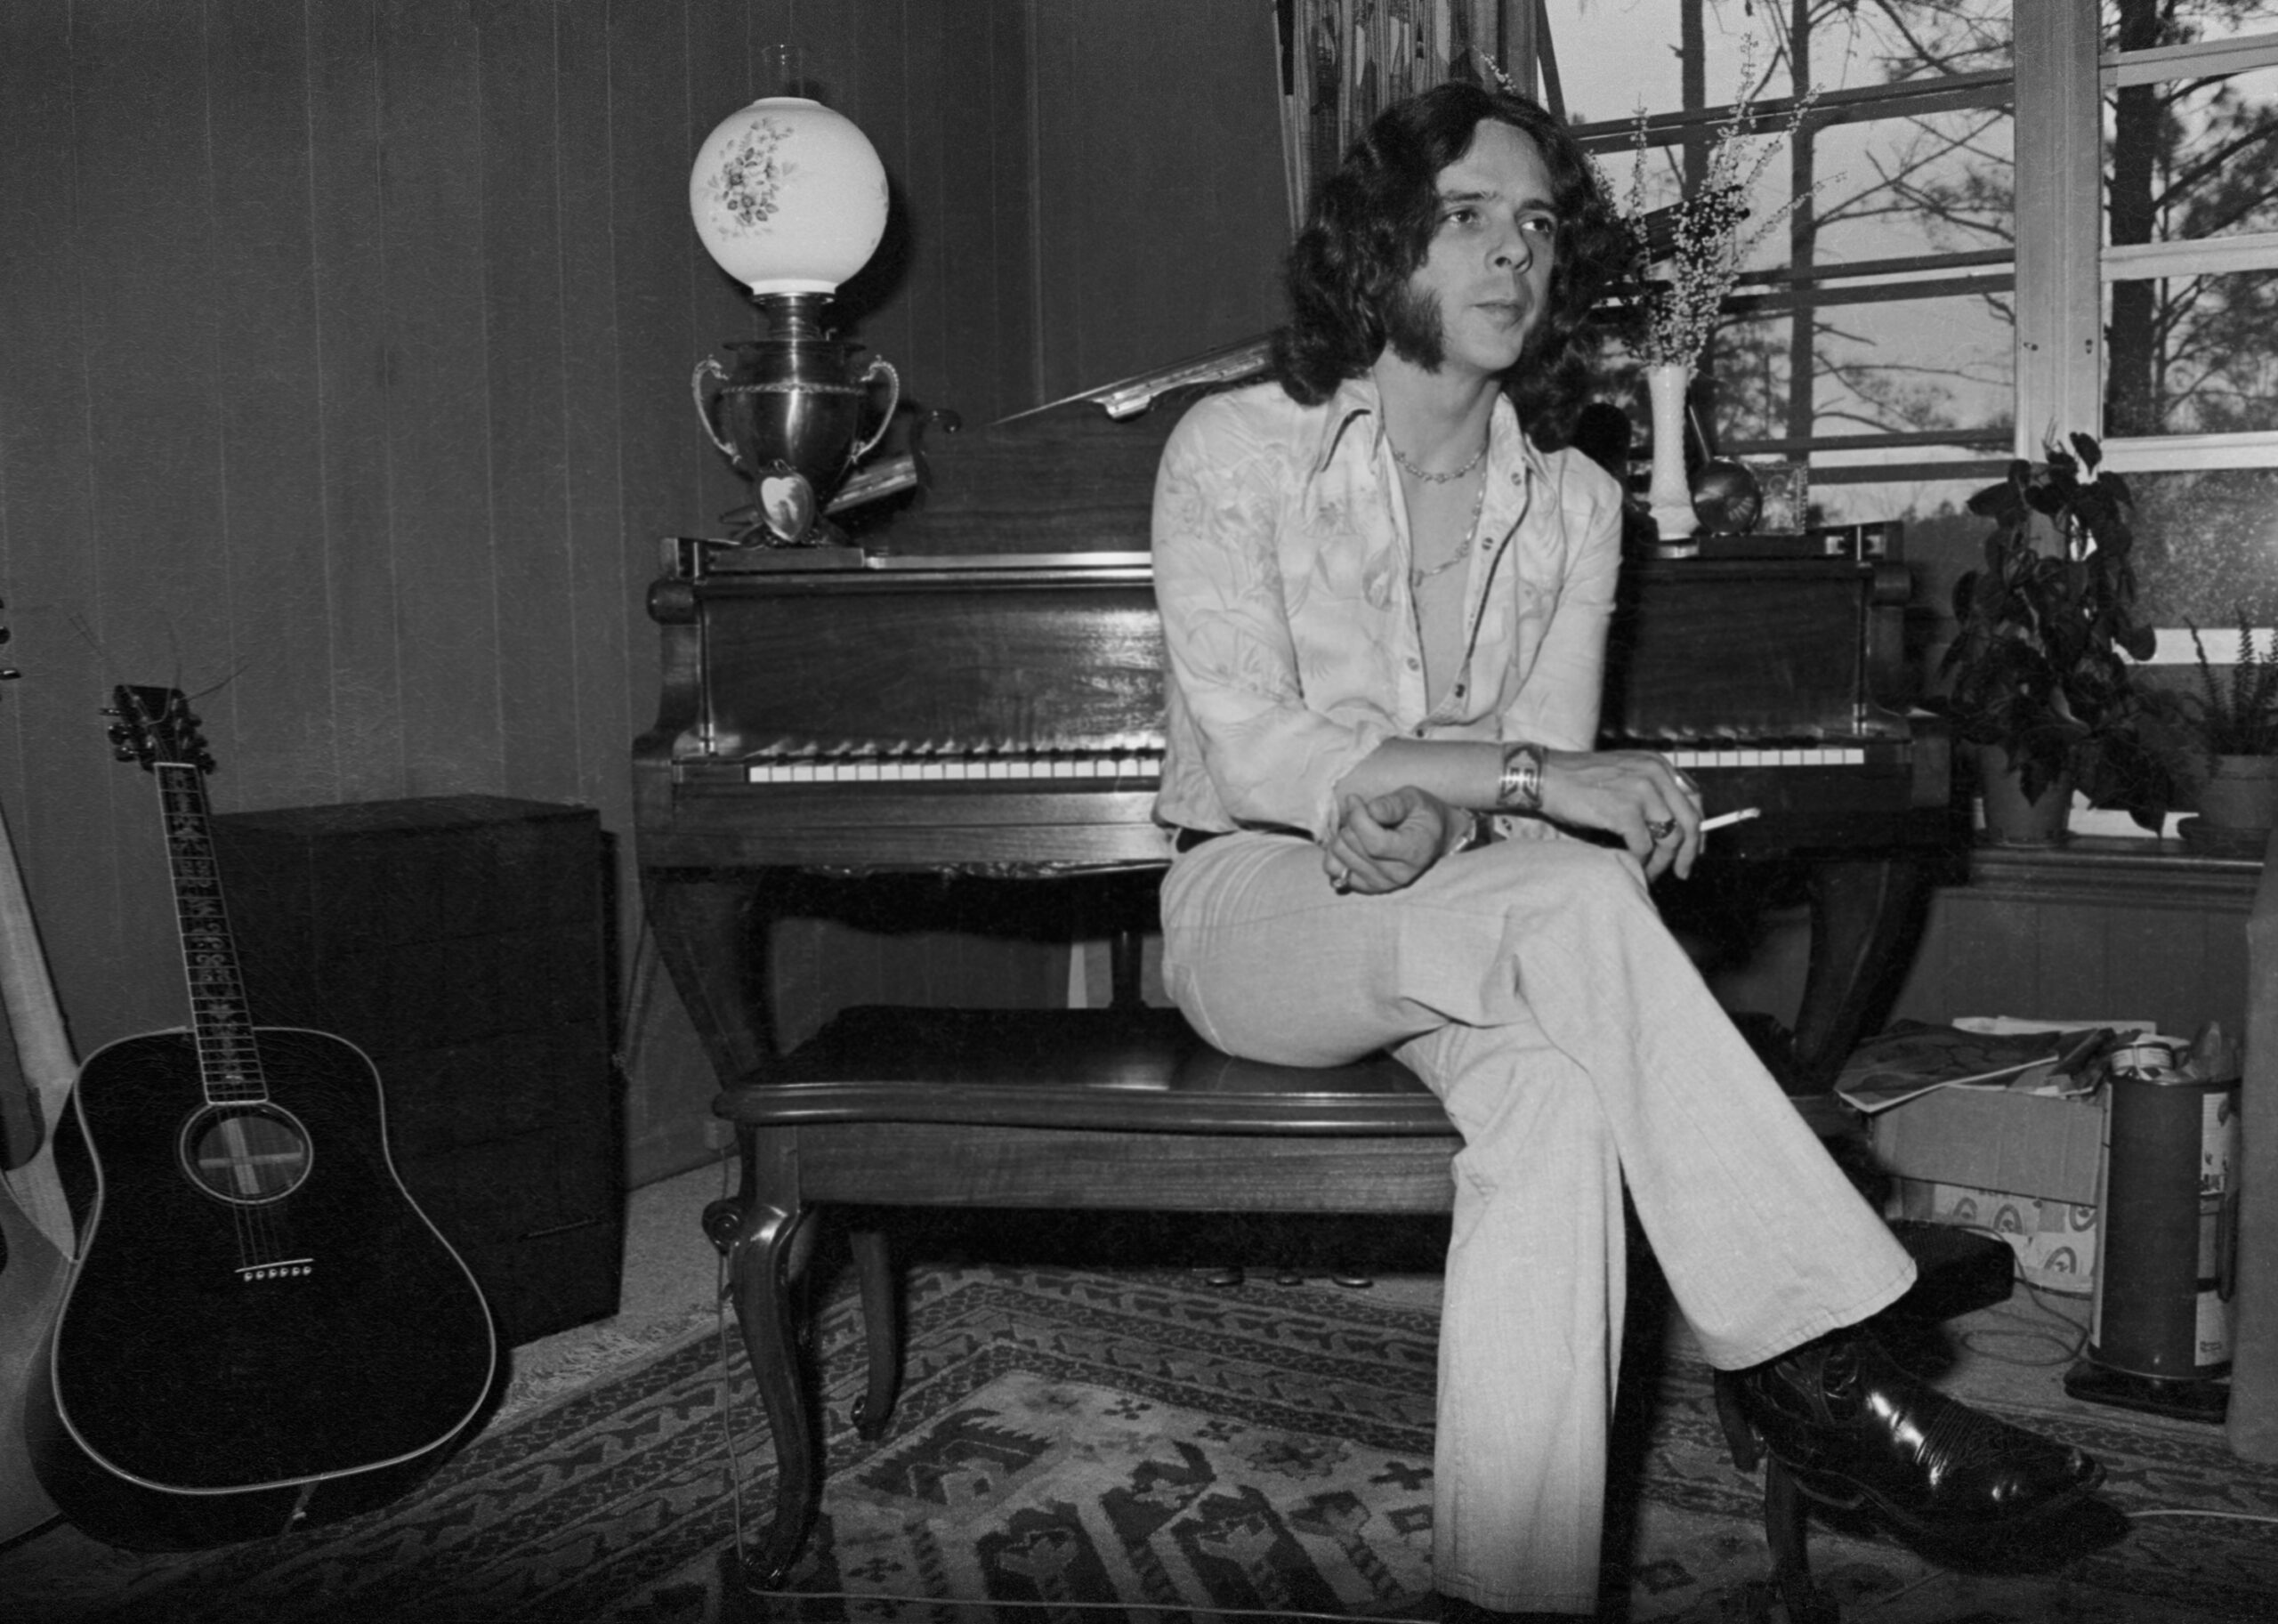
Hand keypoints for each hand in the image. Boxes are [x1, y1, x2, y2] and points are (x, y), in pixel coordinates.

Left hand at [1321, 787, 1464, 895]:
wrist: (1433, 838)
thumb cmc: (1423, 815)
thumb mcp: (1413, 799)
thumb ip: (1391, 804)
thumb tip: (1369, 810)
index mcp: (1414, 852)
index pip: (1375, 843)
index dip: (1357, 818)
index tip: (1354, 799)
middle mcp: (1398, 875)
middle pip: (1354, 847)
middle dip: (1351, 822)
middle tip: (1362, 811)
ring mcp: (1381, 884)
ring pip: (1341, 856)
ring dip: (1343, 835)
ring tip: (1359, 827)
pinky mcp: (1366, 887)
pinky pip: (1335, 870)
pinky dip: (1336, 852)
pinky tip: (1350, 842)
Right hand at [1535, 749, 1704, 879]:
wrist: (1546, 777)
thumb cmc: (1579, 781)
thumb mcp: (1624, 775)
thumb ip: (1650, 792)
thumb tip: (1670, 828)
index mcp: (1658, 764)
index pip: (1694, 799)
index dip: (1696, 829)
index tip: (1691, 850)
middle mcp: (1655, 774)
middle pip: (1689, 820)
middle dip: (1688, 852)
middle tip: (1682, 871)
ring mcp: (1641, 791)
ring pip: (1669, 838)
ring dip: (1661, 861)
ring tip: (1650, 872)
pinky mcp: (1625, 810)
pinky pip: (1644, 846)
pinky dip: (1640, 861)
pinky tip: (1632, 865)